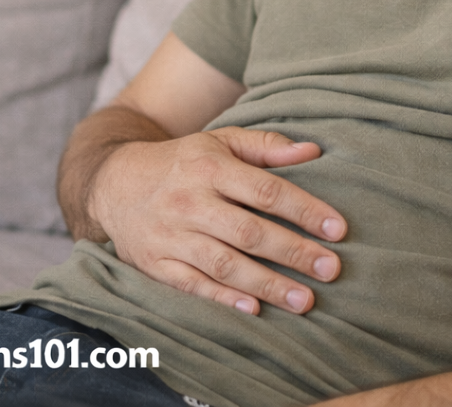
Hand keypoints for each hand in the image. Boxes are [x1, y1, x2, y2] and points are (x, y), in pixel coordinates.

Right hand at [89, 126, 346, 314]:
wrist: (114, 181)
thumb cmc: (183, 161)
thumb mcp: (220, 141)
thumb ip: (266, 147)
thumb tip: (313, 151)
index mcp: (210, 167)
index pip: (265, 190)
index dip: (303, 210)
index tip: (337, 229)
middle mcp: (190, 201)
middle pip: (249, 231)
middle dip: (293, 252)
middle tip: (331, 268)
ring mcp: (171, 235)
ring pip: (224, 264)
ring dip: (267, 284)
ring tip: (305, 300)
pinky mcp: (155, 264)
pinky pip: (193, 285)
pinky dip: (223, 299)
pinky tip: (255, 309)